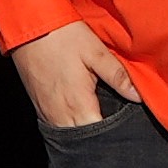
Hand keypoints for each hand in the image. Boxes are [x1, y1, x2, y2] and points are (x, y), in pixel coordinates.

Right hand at [14, 19, 134, 129]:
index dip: (114, 135)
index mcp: (79, 105)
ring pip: (70, 134)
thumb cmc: (63, 37)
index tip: (126, 128)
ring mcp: (48, 113)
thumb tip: (138, 96)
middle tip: (116, 123)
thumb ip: (117, 76)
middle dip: (101, 136)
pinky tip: (80, 111)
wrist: (29, 27)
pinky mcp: (39, 108)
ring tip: (99, 118)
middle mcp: (61, 115)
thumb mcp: (95, 52)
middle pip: (85, 139)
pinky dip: (70, 123)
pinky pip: (58, 125)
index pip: (99, 136)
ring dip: (84, 129)